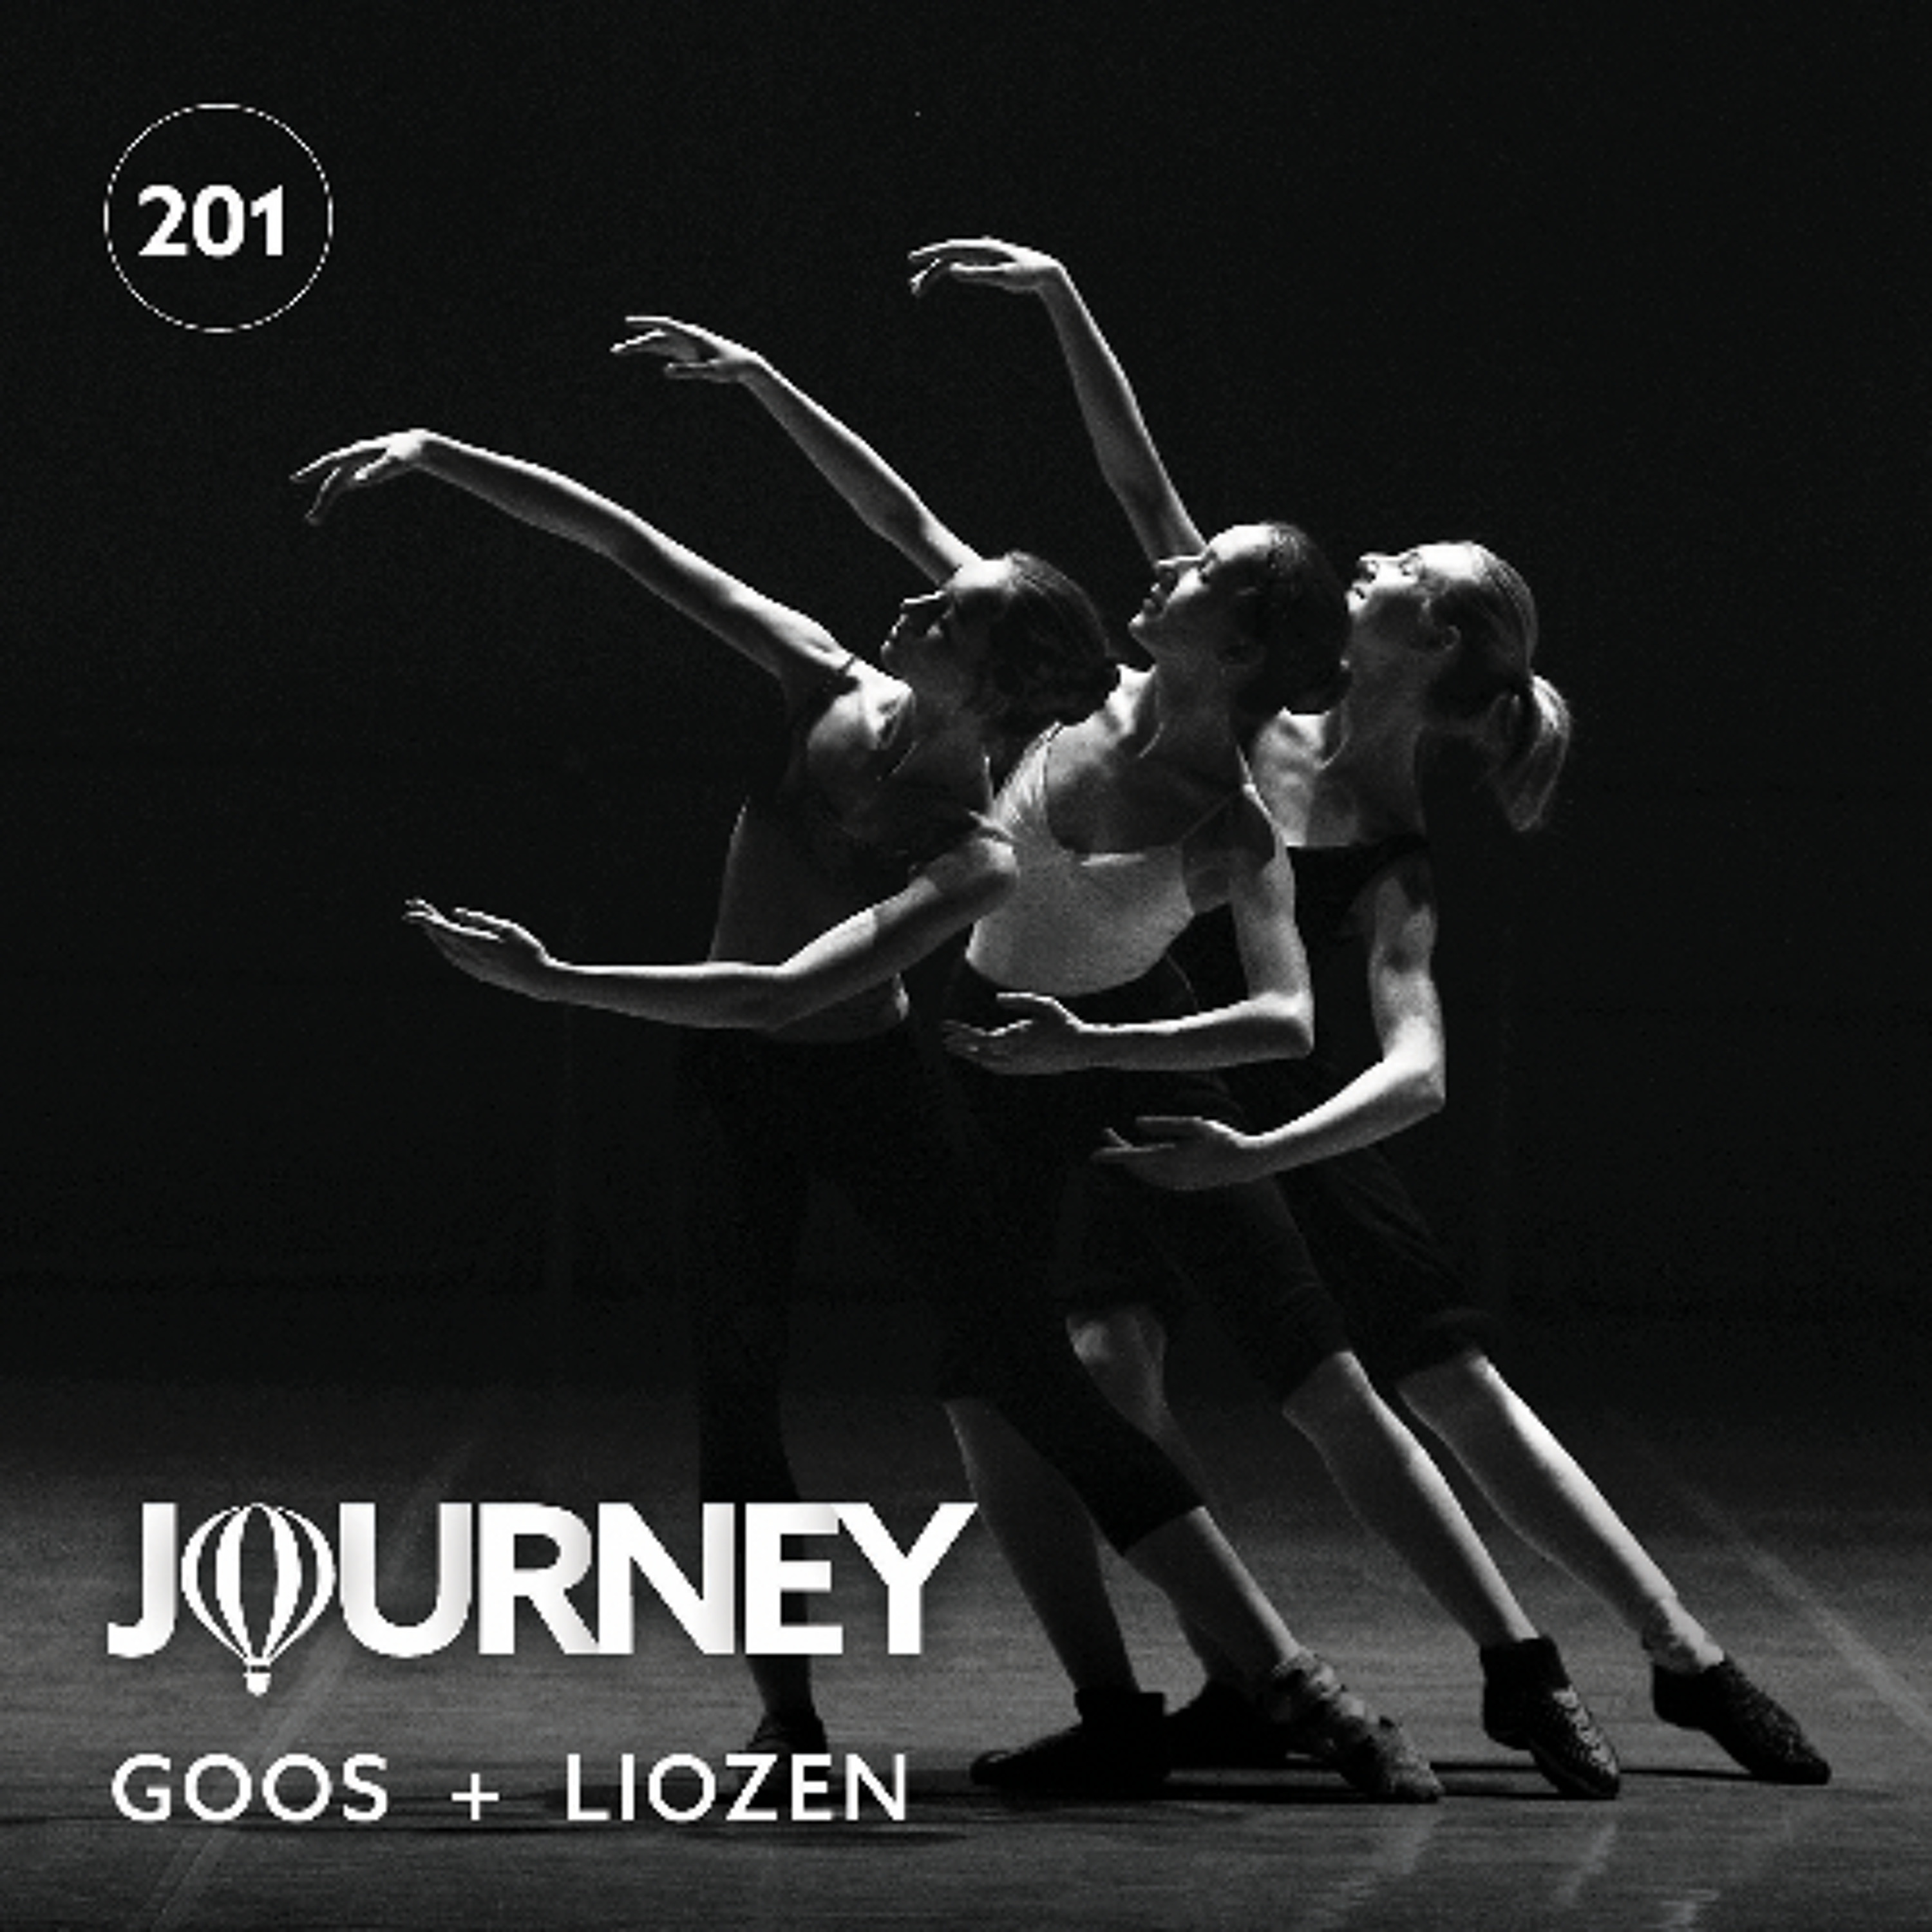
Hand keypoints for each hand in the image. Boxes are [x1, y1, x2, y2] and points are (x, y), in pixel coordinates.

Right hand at [290, 430, 432, 524]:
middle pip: (332, 482)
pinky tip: (323, 508)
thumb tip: (357, 480)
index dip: (313, 470)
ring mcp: (355, 468)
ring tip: (314, 520)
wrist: (414, 447)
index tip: (296, 479)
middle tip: (311, 520)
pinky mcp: (362, 475)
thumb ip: (378, 469)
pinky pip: (343, 487)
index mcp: (358, 453)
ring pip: (335, 486)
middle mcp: (352, 461)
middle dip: (322, 501)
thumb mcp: (396, 460)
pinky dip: (334, 497)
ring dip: (324, 502)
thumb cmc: (406, 452)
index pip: (331, 462)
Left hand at [404, 899, 556, 998]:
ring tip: (429, 918)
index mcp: (474, 943)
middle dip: (427, 921)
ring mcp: (470, 968)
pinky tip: (446, 938)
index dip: (425, 918)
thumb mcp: (506, 927)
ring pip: (444, 948)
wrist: (537, 980)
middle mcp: (467, 957)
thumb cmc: (527, 950)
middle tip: (417, 905)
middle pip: (439, 937)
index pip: (442, 928)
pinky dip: (445, 943)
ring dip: (435, 933)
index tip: (411, 910)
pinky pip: (452, 956)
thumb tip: (457, 913)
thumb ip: (480, 920)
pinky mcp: (475, 973)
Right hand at [611, 315, 768, 382]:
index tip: (628, 323)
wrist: (746, 365)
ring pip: (658, 342)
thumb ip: (688, 370)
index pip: (664, 325)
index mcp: (691, 336)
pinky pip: (666, 348)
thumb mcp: (709, 372)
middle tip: (616, 351)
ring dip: (641, 346)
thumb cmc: (730, 368)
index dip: (645, 323)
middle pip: (655, 337)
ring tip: (621, 351)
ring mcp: (687, 343)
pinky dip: (652, 349)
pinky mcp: (689, 351)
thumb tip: (665, 370)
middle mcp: (686, 336)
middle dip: (635, 343)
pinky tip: (642, 350)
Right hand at [907, 237, 1064, 299]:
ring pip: (952, 263)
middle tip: (913, 287)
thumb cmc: (1026, 274)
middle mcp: (979, 249)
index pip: (949, 249)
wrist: (1044, 273)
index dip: (930, 254)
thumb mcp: (1002, 277)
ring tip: (919, 290)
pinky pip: (962, 268)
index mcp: (982, 248)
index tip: (913, 260)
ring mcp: (981, 256)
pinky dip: (950, 274)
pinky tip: (942, 278)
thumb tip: (952, 271)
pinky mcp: (986, 264)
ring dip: (935, 275)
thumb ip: (977, 273)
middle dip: (928, 271)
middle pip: (947, 258)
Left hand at [941, 991, 1097, 1074]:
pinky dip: (986, 1062)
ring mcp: (1019, 1066)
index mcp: (1015, 1039)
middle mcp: (1013, 1056)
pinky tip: (982, 1056)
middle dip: (960, 1045)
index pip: (978, 1040)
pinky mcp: (1025, 1071)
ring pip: (987, 1063)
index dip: (960, 1035)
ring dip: (972, 1055)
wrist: (1081, 1049)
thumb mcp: (1043, 1004)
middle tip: (945, 1039)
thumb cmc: (1064, 1023)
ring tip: (960, 1046)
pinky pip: (998, 1068)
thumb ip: (1018, 1000)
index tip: (945, 1030)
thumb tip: (996, 999)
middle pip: (978, 1053)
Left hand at [1090, 1115, 1263, 1190]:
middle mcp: (1171, 1176)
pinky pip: (1154, 1179)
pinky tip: (1140, 1157)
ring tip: (1118, 1142)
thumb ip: (1164, 1125)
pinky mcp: (1181, 1187)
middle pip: (1135, 1167)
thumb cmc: (1221, 1138)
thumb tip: (1136, 1124)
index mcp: (1172, 1158)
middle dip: (1118, 1151)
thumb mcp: (1193, 1124)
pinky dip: (1143, 1168)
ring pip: (1143, 1175)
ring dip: (1130, 1161)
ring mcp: (1176, 1184)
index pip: (1134, 1158)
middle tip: (1106, 1133)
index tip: (1094, 1154)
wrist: (1244, 1164)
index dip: (1113, 1155)